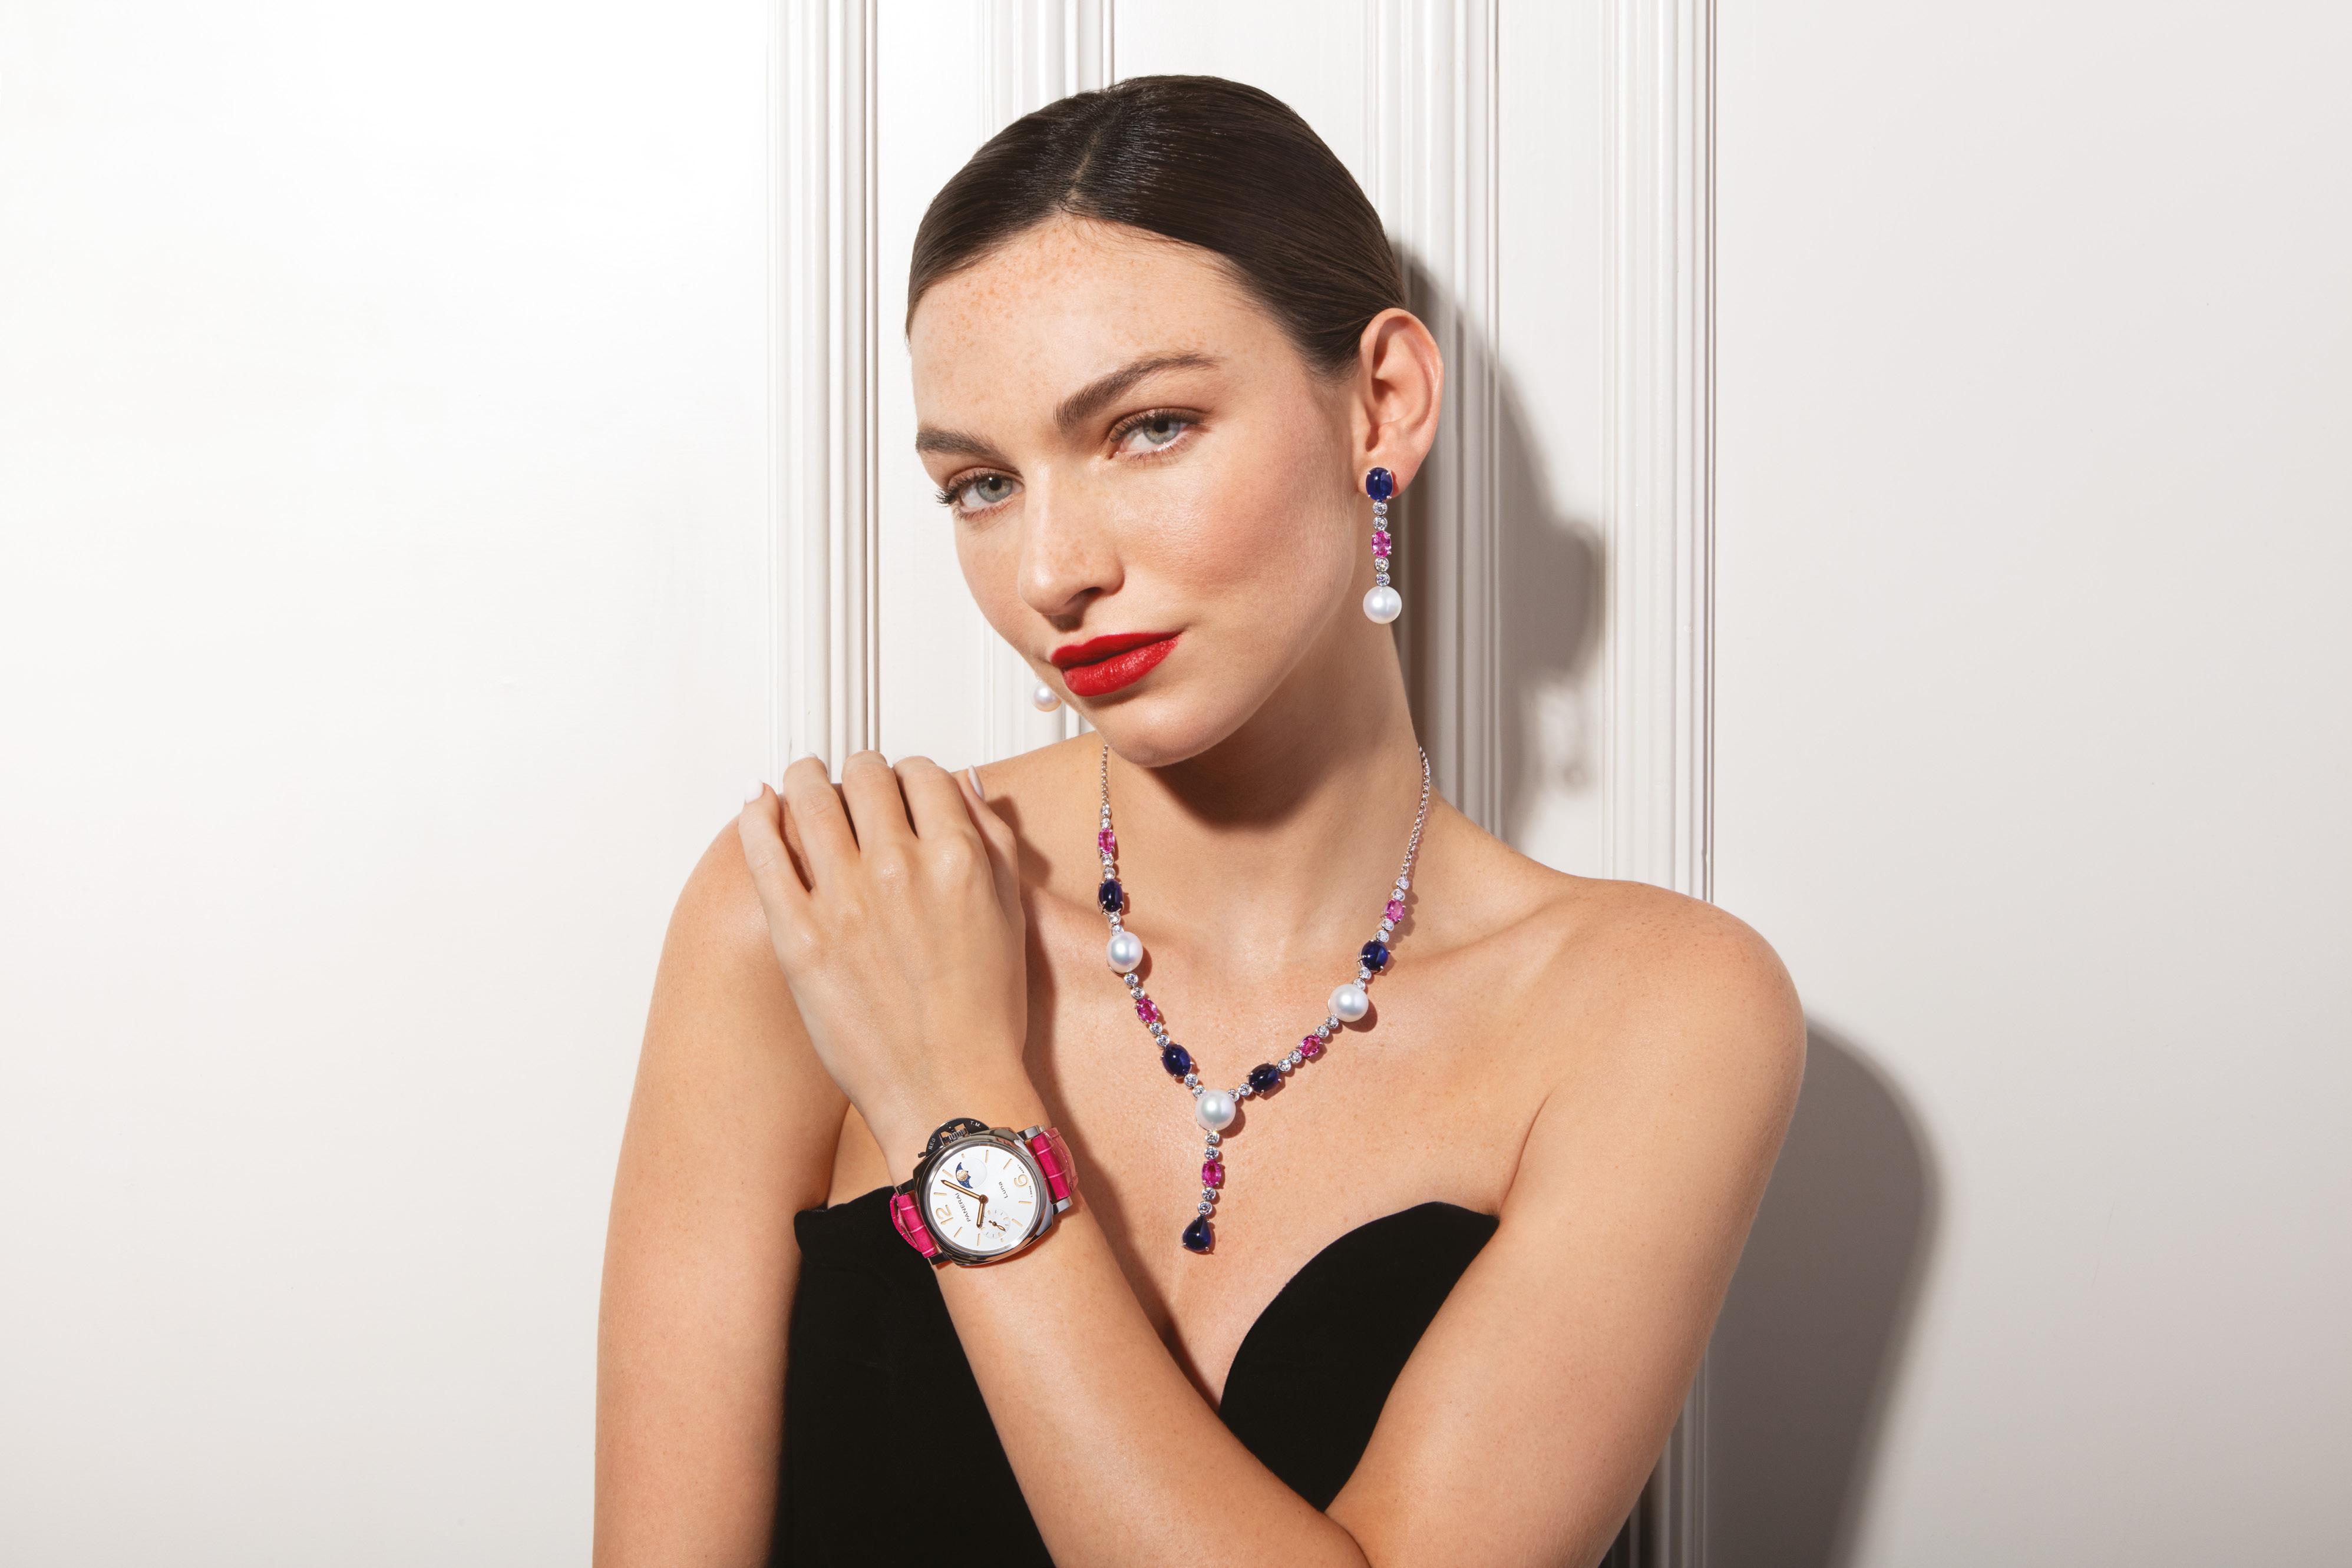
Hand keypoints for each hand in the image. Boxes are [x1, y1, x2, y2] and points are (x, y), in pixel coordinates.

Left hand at [737, 752, 1031, 1164]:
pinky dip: (756, 818)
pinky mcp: (798, 937)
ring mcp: (844, 901)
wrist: (949, 1091)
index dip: (910, 775)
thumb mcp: (1011, 915)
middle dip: (860, 773)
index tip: (900, 788)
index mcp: (958, 859)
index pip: (923, 773)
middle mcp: (900, 868)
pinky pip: (764, 853)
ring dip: (805, 779)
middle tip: (853, 785)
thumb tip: (963, 785)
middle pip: (865, 776)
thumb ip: (993, 840)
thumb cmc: (985, 1014)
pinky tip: (757, 807)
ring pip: (809, 798)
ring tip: (802, 782)